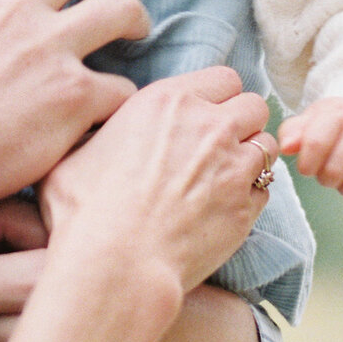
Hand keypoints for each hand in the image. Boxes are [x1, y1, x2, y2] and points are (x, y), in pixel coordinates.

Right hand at [41, 70, 275, 294]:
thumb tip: (101, 134)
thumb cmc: (85, 211)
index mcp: (167, 101)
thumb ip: (101, 133)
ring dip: (251, 157)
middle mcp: (209, 126)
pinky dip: (251, 195)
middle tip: (219, 144)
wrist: (114, 264)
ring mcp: (234, 167)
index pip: (223, 77)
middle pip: (254, 104)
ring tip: (225, 176)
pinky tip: (225, 208)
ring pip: (267, 145)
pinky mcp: (246, 208)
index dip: (217, 96)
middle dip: (242, 121)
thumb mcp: (75, 153)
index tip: (204, 114)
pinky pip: (265, 190)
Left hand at [276, 96, 342, 205]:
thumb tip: (287, 147)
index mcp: (340, 114)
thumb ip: (291, 133)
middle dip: (325, 177)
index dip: (306, 164)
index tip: (309, 164)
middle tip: (332, 166)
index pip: (314, 146)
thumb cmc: (336, 124)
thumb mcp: (311, 121)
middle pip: (333, 173)